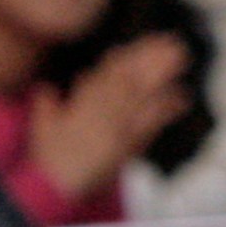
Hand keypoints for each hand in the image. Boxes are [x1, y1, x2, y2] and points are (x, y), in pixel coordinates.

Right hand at [29, 34, 192, 197]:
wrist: (58, 185)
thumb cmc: (49, 157)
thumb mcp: (43, 126)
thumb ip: (46, 104)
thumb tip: (44, 88)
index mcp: (83, 103)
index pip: (109, 73)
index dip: (129, 55)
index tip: (146, 42)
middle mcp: (103, 110)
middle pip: (131, 77)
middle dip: (152, 57)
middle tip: (173, 41)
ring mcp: (118, 126)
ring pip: (142, 93)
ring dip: (163, 74)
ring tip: (182, 58)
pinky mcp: (129, 144)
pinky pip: (151, 123)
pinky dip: (167, 109)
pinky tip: (182, 97)